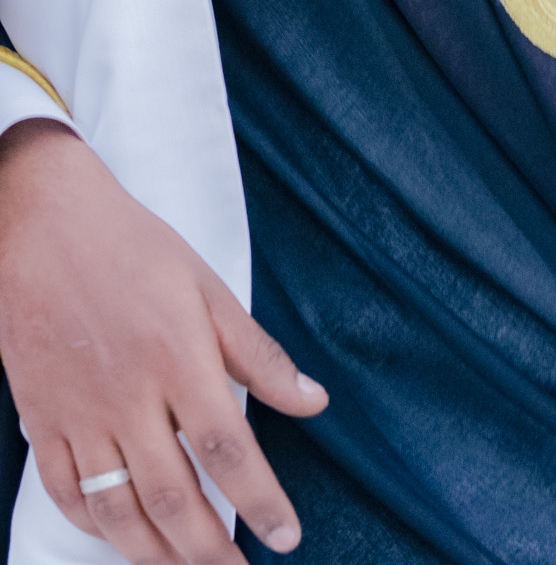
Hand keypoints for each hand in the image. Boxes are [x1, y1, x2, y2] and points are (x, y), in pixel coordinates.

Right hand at [0, 119, 327, 562]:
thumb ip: (258, 353)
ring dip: (155, 552)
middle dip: (209, 548)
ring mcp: (78, 413)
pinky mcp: (40, 418)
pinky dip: (94, 525)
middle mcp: (127, 395)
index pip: (227, 448)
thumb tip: (313, 400)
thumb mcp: (208, 287)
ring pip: (117, 509)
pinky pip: (65, 492)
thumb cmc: (132, 248)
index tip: (286, 535)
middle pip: (172, 495)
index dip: (260, 501)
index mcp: (177, 358)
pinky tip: (122, 534)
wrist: (43, 225)